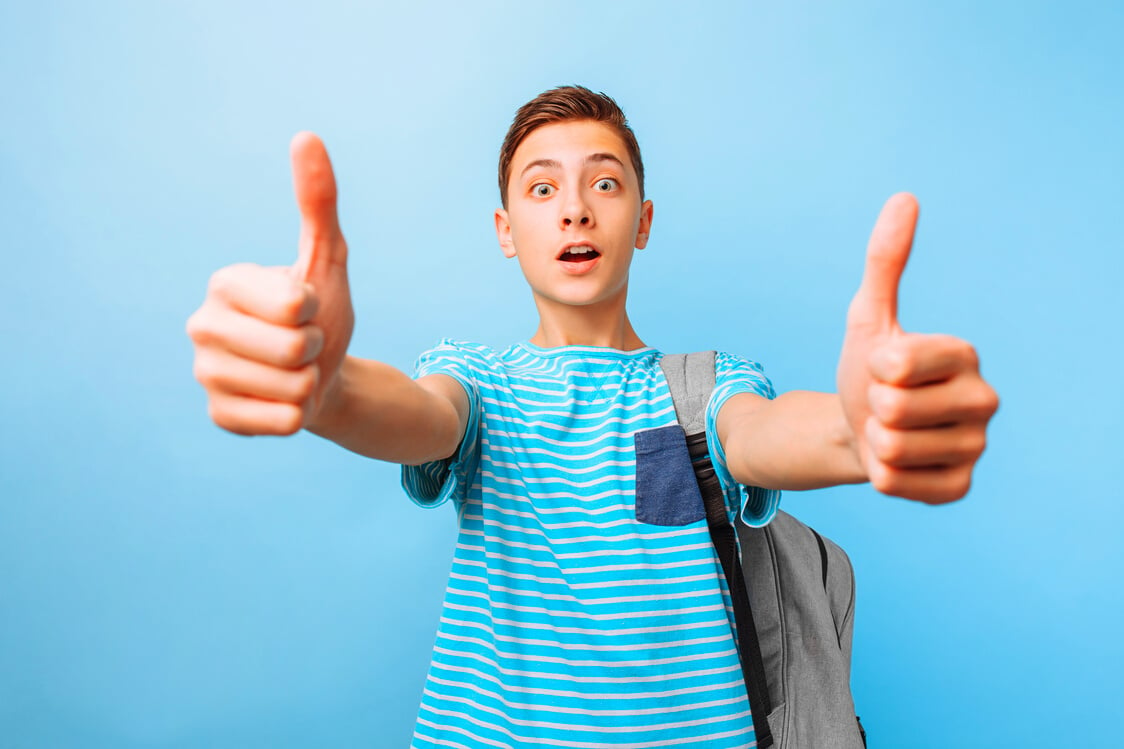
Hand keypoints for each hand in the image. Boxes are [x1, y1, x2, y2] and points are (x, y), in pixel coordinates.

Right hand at [186, 133, 355, 434]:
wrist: (322, 379)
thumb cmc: (320, 315)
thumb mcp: (326, 258)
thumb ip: (317, 203)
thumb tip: (307, 137)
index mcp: (225, 282)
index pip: (294, 304)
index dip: (315, 310)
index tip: (304, 310)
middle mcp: (202, 325)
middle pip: (292, 349)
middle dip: (314, 350)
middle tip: (302, 346)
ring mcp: (204, 374)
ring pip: (290, 388)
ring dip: (308, 383)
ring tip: (294, 372)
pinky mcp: (218, 416)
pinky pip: (279, 421)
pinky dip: (297, 415)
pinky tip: (284, 401)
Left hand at [836, 194, 998, 502]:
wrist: (858, 428)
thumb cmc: (868, 369)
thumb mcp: (868, 316)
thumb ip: (885, 262)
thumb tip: (904, 198)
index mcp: (966, 355)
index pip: (901, 362)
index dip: (875, 366)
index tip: (883, 366)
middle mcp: (985, 401)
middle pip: (894, 408)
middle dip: (872, 406)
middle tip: (883, 404)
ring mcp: (976, 448)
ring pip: (893, 448)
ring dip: (875, 441)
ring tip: (889, 431)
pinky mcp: (958, 488)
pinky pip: (898, 483)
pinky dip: (881, 474)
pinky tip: (896, 461)